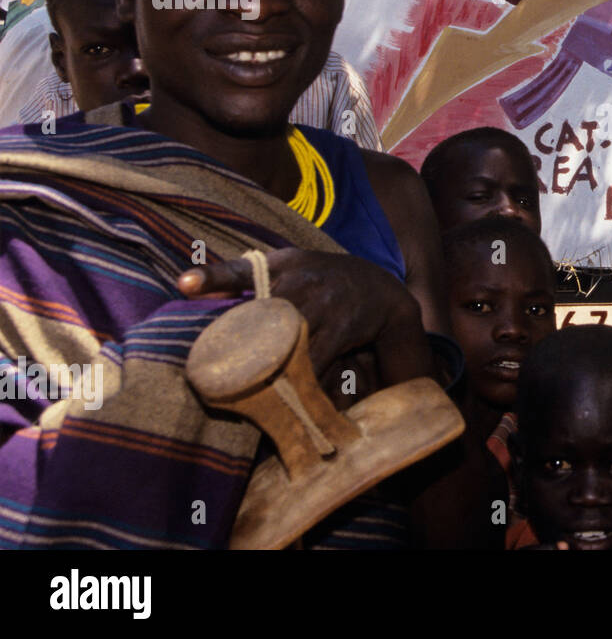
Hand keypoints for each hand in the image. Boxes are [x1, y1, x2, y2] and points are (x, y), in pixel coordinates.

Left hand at [177, 249, 432, 387]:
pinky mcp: (343, 326)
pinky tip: (286, 394)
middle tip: (209, 371)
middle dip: (236, 344)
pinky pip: (314, 359)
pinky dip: (299, 378)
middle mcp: (301, 280)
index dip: (212, 277)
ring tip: (241, 391)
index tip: (183, 285)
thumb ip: (245, 277)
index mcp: (282, 264)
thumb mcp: (290, 267)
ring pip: (285, 342)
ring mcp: (323, 303)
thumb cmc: (323, 281)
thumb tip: (187, 289)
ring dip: (265, 368)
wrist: (381, 289)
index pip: (241, 268)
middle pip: (259, 315)